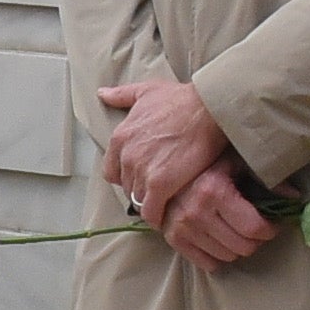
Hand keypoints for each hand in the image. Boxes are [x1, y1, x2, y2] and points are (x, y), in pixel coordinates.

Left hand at [100, 78, 277, 262]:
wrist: (207, 109)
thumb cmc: (181, 99)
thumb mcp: (146, 91)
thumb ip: (122, 95)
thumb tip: (103, 94)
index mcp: (121, 137)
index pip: (111, 170)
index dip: (127, 176)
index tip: (141, 176)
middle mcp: (126, 156)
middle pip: (127, 186)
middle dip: (141, 189)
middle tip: (159, 190)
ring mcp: (141, 171)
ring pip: (138, 199)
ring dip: (151, 203)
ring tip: (167, 203)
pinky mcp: (160, 185)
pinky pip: (151, 211)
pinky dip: (157, 217)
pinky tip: (167, 217)